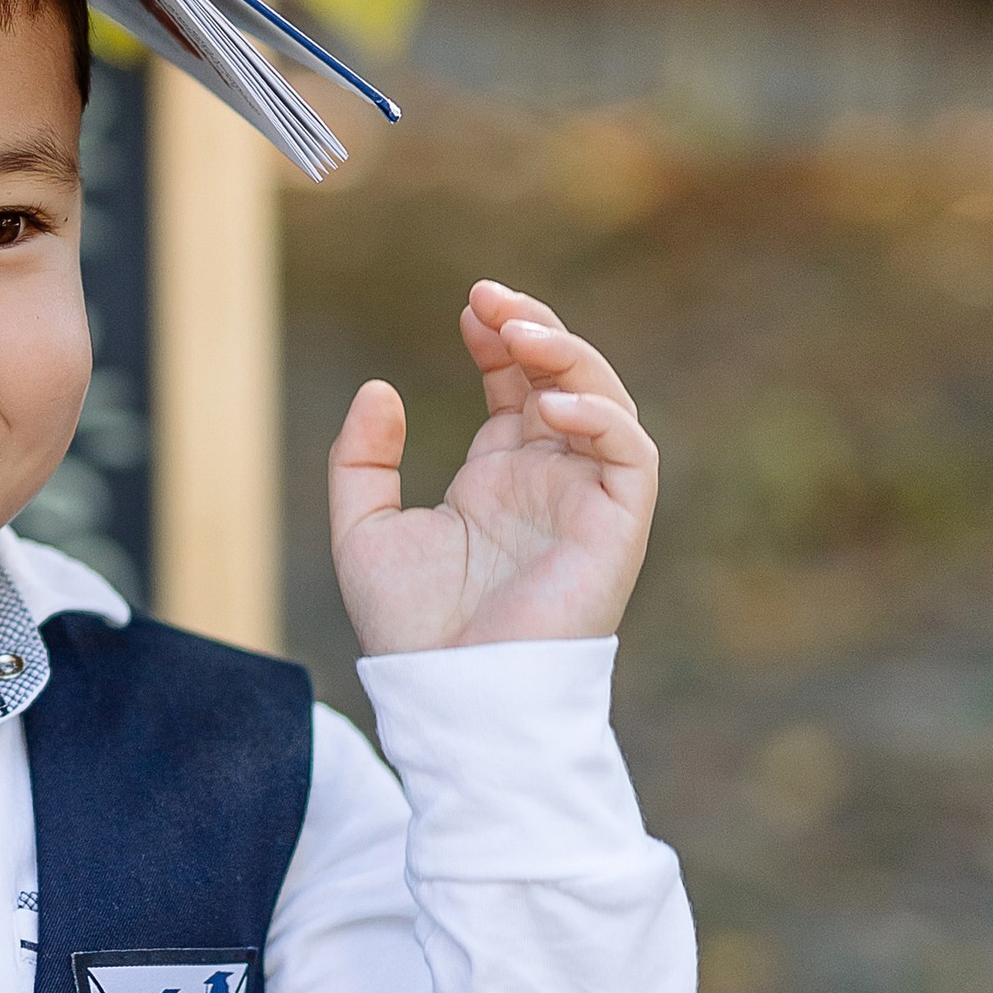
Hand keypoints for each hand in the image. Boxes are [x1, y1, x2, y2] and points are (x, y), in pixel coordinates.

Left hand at [328, 279, 656, 655]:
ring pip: (605, 402)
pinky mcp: (616, 527)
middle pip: (565, 377)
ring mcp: (585, 500)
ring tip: (519, 334)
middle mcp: (548, 481)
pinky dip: (600, 419)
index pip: (515, 384)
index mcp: (497, 478)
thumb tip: (377, 389)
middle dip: (536, 327)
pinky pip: (631, 456)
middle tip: (491, 299)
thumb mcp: (363, 530)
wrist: (452, 694)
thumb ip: (361, 460)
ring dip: (570, 358)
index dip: (499, 338)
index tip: (469, 307)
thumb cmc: (411, 630)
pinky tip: (549, 404)